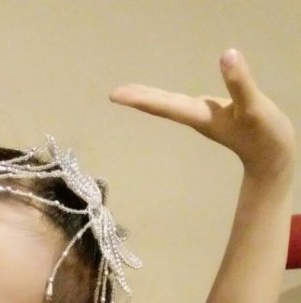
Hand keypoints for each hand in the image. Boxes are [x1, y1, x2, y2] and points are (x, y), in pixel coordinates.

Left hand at [110, 50, 294, 177]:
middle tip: (114, 94)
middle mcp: (198, 117)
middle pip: (163, 106)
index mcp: (202, 116)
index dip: (141, 99)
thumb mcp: (254, 108)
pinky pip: (183, 105)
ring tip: (129, 93)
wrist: (274, 160)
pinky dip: (167, 100)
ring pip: (171, 105)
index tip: (116, 96)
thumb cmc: (265, 136)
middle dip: (140, 98)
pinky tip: (163, 98)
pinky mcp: (215, 115)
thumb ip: (239, 83)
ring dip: (150, 99)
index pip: (166, 105)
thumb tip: (226, 55)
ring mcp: (205, 117)